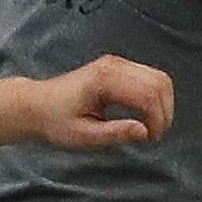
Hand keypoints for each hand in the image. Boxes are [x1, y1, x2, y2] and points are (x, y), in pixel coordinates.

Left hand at [32, 55, 173, 147]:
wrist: (37, 105)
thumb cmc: (56, 121)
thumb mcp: (83, 136)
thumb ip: (115, 134)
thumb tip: (144, 132)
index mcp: (104, 81)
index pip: (147, 95)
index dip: (157, 119)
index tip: (150, 138)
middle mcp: (114, 65)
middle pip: (159, 82)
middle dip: (164, 111)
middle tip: (154, 135)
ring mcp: (117, 63)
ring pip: (159, 78)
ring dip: (163, 103)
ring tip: (152, 127)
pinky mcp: (119, 66)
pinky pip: (150, 77)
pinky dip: (156, 96)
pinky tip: (147, 115)